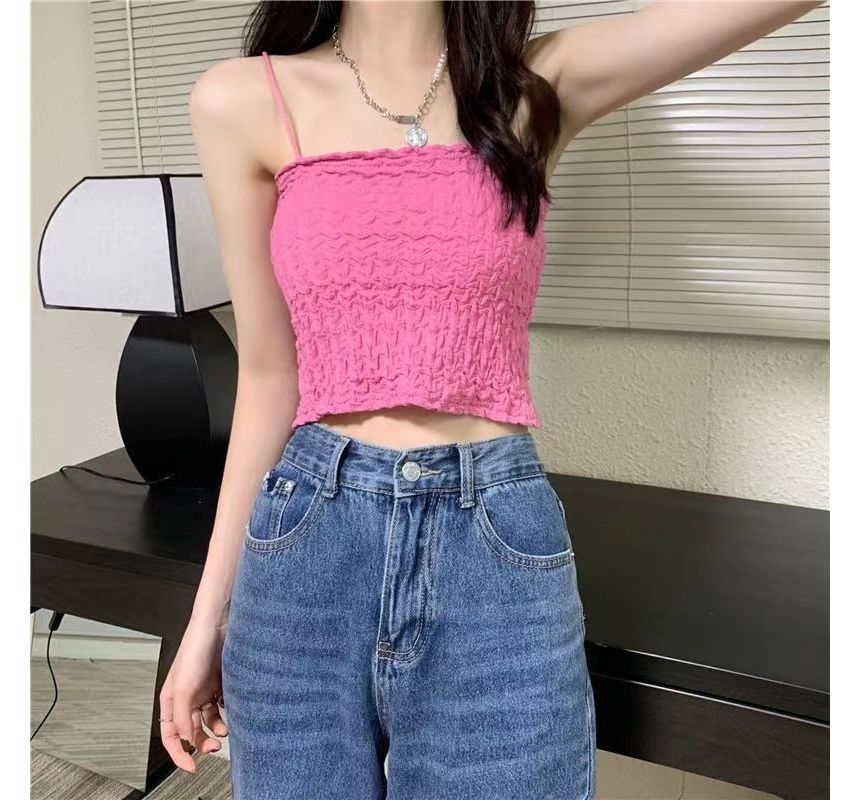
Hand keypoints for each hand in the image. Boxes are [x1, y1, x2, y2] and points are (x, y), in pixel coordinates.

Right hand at [159, 618, 228, 771]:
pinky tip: (232, 711)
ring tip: (226, 728)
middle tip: (215, 746)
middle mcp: (186, 697)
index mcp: (171, 700)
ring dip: (217, 728)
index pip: (170, 735)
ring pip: (209, 720)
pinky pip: (222, 705)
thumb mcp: (184, 688)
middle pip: (191, 730)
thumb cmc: (196, 648)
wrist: (219, 624)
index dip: (178, 754)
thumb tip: (185, 739)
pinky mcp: (219, 683)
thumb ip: (182, 716)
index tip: (192, 767)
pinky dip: (226, 712)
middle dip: (202, 742)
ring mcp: (203, 690)